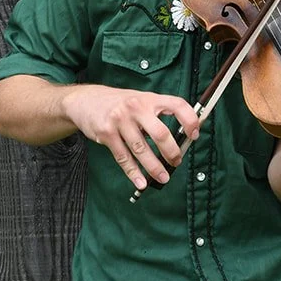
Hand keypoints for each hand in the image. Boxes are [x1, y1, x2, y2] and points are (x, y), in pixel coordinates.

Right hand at [62, 85, 199, 189]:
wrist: (86, 101)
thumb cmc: (120, 103)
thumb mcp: (141, 100)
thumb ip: (158, 114)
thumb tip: (181, 136)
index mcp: (150, 98)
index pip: (177, 105)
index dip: (190, 120)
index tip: (194, 135)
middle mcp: (136, 107)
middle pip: (160, 133)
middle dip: (171, 151)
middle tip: (177, 161)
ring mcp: (120, 121)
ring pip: (141, 149)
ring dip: (154, 167)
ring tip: (163, 177)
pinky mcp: (106, 134)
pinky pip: (123, 157)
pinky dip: (133, 172)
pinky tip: (141, 182)